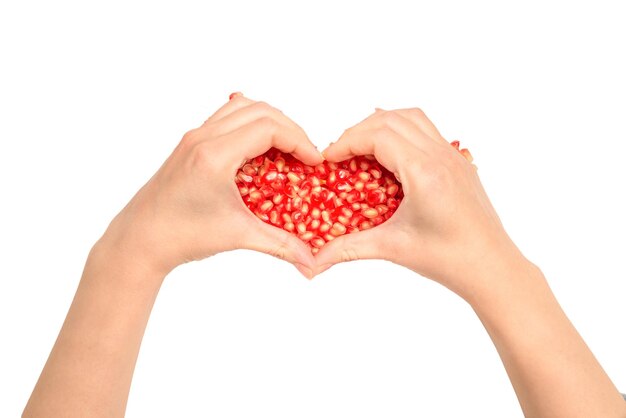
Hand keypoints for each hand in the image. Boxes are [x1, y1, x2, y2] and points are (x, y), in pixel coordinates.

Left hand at [99, 93, 322, 277]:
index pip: (268, 127)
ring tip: (287, 148)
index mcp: (214, 154)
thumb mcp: (237, 236)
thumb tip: (312, 261)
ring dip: (270, 122)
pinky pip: (227, 118)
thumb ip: (280, 245)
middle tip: (306, 155)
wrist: (139, 240)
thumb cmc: (181, 236)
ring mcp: (194, 137)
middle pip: (260, 110)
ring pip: (242, 107)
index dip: (299, 140)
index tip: (314, 162)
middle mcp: (203, 138)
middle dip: (290, 129)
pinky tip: (260, 149)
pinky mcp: (190, 144)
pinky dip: (251, 124)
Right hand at [315, 108, 528, 300]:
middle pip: (392, 119)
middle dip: (359, 131)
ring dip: (382, 125)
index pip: (378, 135)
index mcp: (424, 172)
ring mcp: (453, 157)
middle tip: (340, 155)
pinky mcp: (459, 163)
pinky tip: (390, 157)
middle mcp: (441, 156)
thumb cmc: (448, 259)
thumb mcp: (392, 249)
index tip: (328, 159)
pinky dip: (402, 132)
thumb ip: (348, 249)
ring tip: (362, 148)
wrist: (492, 267)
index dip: (347, 142)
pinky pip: (427, 131)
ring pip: (412, 118)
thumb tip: (314, 261)